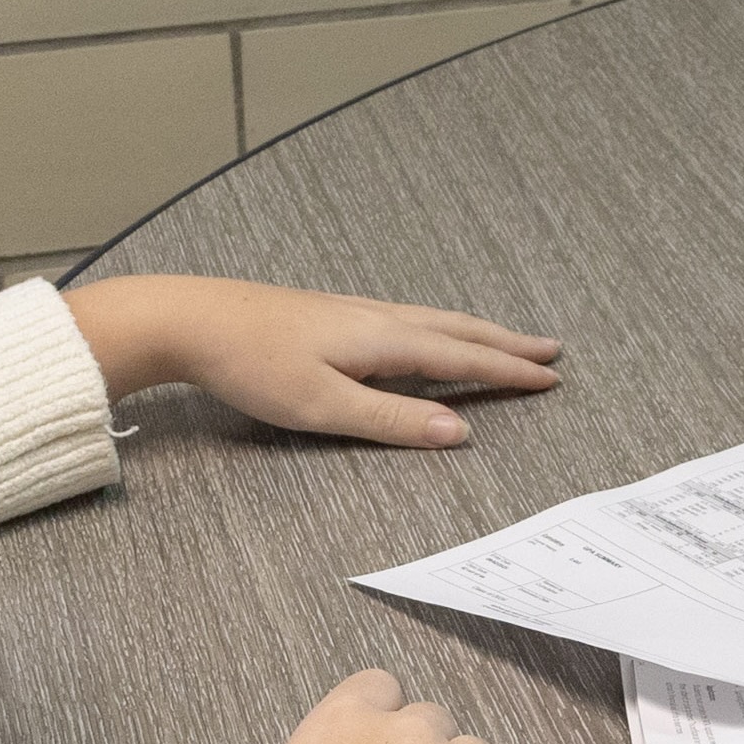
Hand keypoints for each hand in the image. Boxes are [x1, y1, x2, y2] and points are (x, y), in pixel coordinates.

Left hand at [66, 274, 559, 447]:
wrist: (192, 319)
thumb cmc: (253, 365)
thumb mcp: (324, 407)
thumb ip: (393, 422)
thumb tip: (459, 432)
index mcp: (384, 340)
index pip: (463, 356)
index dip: (508, 369)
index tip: (550, 377)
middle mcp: (378, 318)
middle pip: (458, 329)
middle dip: (506, 342)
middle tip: (550, 350)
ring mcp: (355, 312)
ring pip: (434, 319)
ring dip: (477, 331)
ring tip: (505, 340)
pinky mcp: (334, 314)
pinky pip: (410, 318)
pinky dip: (441, 327)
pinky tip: (430, 334)